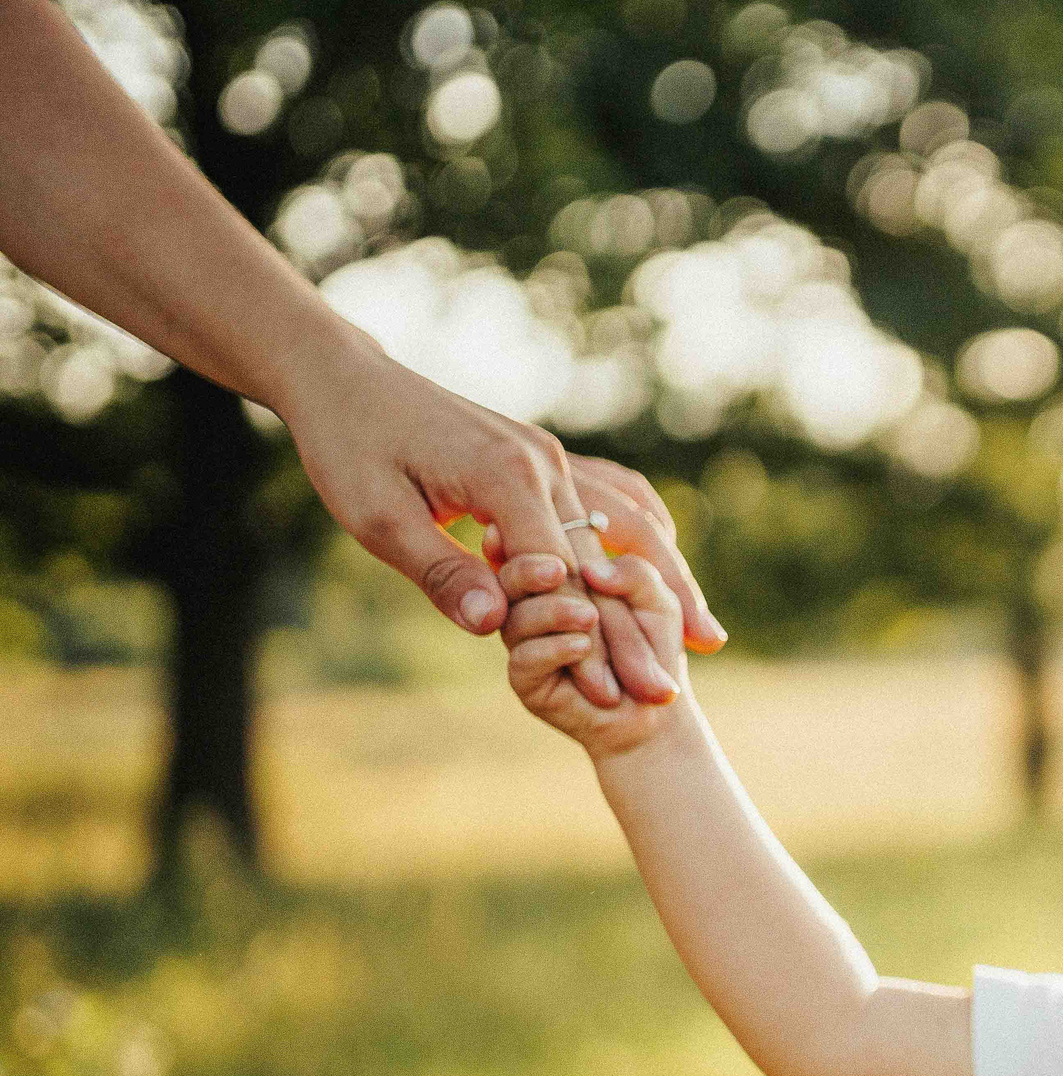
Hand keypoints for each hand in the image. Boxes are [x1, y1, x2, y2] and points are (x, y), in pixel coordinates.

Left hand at [269, 333, 723, 707]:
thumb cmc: (350, 448)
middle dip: (639, 630)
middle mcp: (544, 463)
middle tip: (664, 692)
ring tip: (704, 640)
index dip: (584, 642)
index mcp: (505, 477)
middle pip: (610, 558)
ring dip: (666, 587)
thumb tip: (497, 627)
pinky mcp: (544, 456)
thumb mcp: (378, 519)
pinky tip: (670, 569)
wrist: (344, 377)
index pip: (561, 576)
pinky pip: (614, 499)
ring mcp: (550, 456)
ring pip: (626, 529)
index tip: (607, 698)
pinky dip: (647, 539)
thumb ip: (442, 572)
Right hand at [498, 544, 688, 760]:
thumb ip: (635, 575)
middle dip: (529, 568)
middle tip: (558, 569)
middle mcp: (532, 602)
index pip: (534, 545)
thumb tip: (593, 568)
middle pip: (511, 575)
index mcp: (558, 573)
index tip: (529, 524)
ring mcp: (525, 640)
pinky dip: (555, 649)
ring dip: (553, 612)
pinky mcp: (526, 679)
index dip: (528, 531)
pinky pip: (525, 658)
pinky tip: (583, 645)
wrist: (657, 709)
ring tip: (589, 617)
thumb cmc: (656, 643)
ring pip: (515, 616)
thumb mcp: (658, 601)